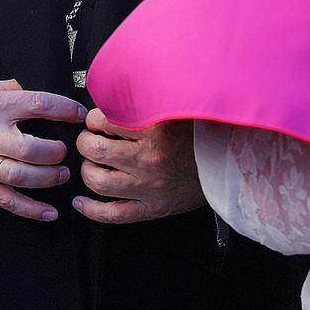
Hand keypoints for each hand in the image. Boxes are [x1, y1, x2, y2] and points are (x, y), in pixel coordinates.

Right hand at [0, 79, 85, 221]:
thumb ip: (8, 88)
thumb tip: (31, 87)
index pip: (37, 105)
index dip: (63, 109)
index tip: (78, 114)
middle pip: (31, 149)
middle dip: (55, 153)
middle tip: (66, 151)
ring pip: (20, 176)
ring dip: (46, 179)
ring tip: (60, 175)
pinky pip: (5, 200)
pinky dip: (29, 209)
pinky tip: (48, 212)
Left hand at [74, 108, 205, 223]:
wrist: (228, 166)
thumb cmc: (202, 137)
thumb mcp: (175, 111)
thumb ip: (147, 103)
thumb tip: (116, 95)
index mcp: (154, 130)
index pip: (105, 120)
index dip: (94, 119)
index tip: (96, 121)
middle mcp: (149, 158)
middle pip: (94, 149)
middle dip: (85, 142)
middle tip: (89, 140)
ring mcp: (148, 186)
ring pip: (98, 181)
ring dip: (86, 170)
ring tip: (91, 163)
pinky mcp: (152, 208)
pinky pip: (113, 214)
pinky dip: (91, 210)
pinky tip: (81, 202)